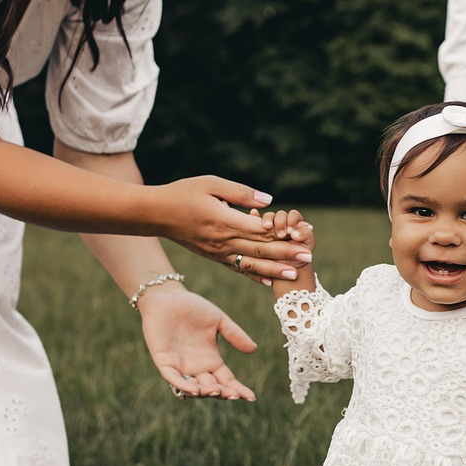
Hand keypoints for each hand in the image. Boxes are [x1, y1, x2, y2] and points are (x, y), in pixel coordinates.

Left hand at [137, 285, 257, 400]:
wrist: (168, 297)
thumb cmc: (193, 307)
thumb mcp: (218, 321)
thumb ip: (235, 335)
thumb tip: (254, 349)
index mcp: (211, 360)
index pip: (227, 380)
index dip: (238, 389)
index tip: (251, 397)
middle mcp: (197, 367)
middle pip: (212, 388)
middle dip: (223, 393)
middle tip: (233, 394)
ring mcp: (180, 366)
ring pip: (194, 388)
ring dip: (205, 392)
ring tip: (217, 391)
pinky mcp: (164, 362)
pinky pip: (174, 379)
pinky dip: (183, 386)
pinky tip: (195, 390)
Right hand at [161, 177, 313, 282]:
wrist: (156, 214)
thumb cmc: (184, 193)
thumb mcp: (212, 183)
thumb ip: (241, 192)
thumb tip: (269, 200)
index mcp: (225, 221)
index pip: (260, 230)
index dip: (283, 232)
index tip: (303, 232)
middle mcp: (223, 240)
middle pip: (260, 249)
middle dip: (286, 254)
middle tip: (309, 257)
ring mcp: (218, 252)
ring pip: (251, 264)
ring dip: (274, 270)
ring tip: (295, 274)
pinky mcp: (214, 257)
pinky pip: (238, 268)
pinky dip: (255, 276)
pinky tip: (270, 282)